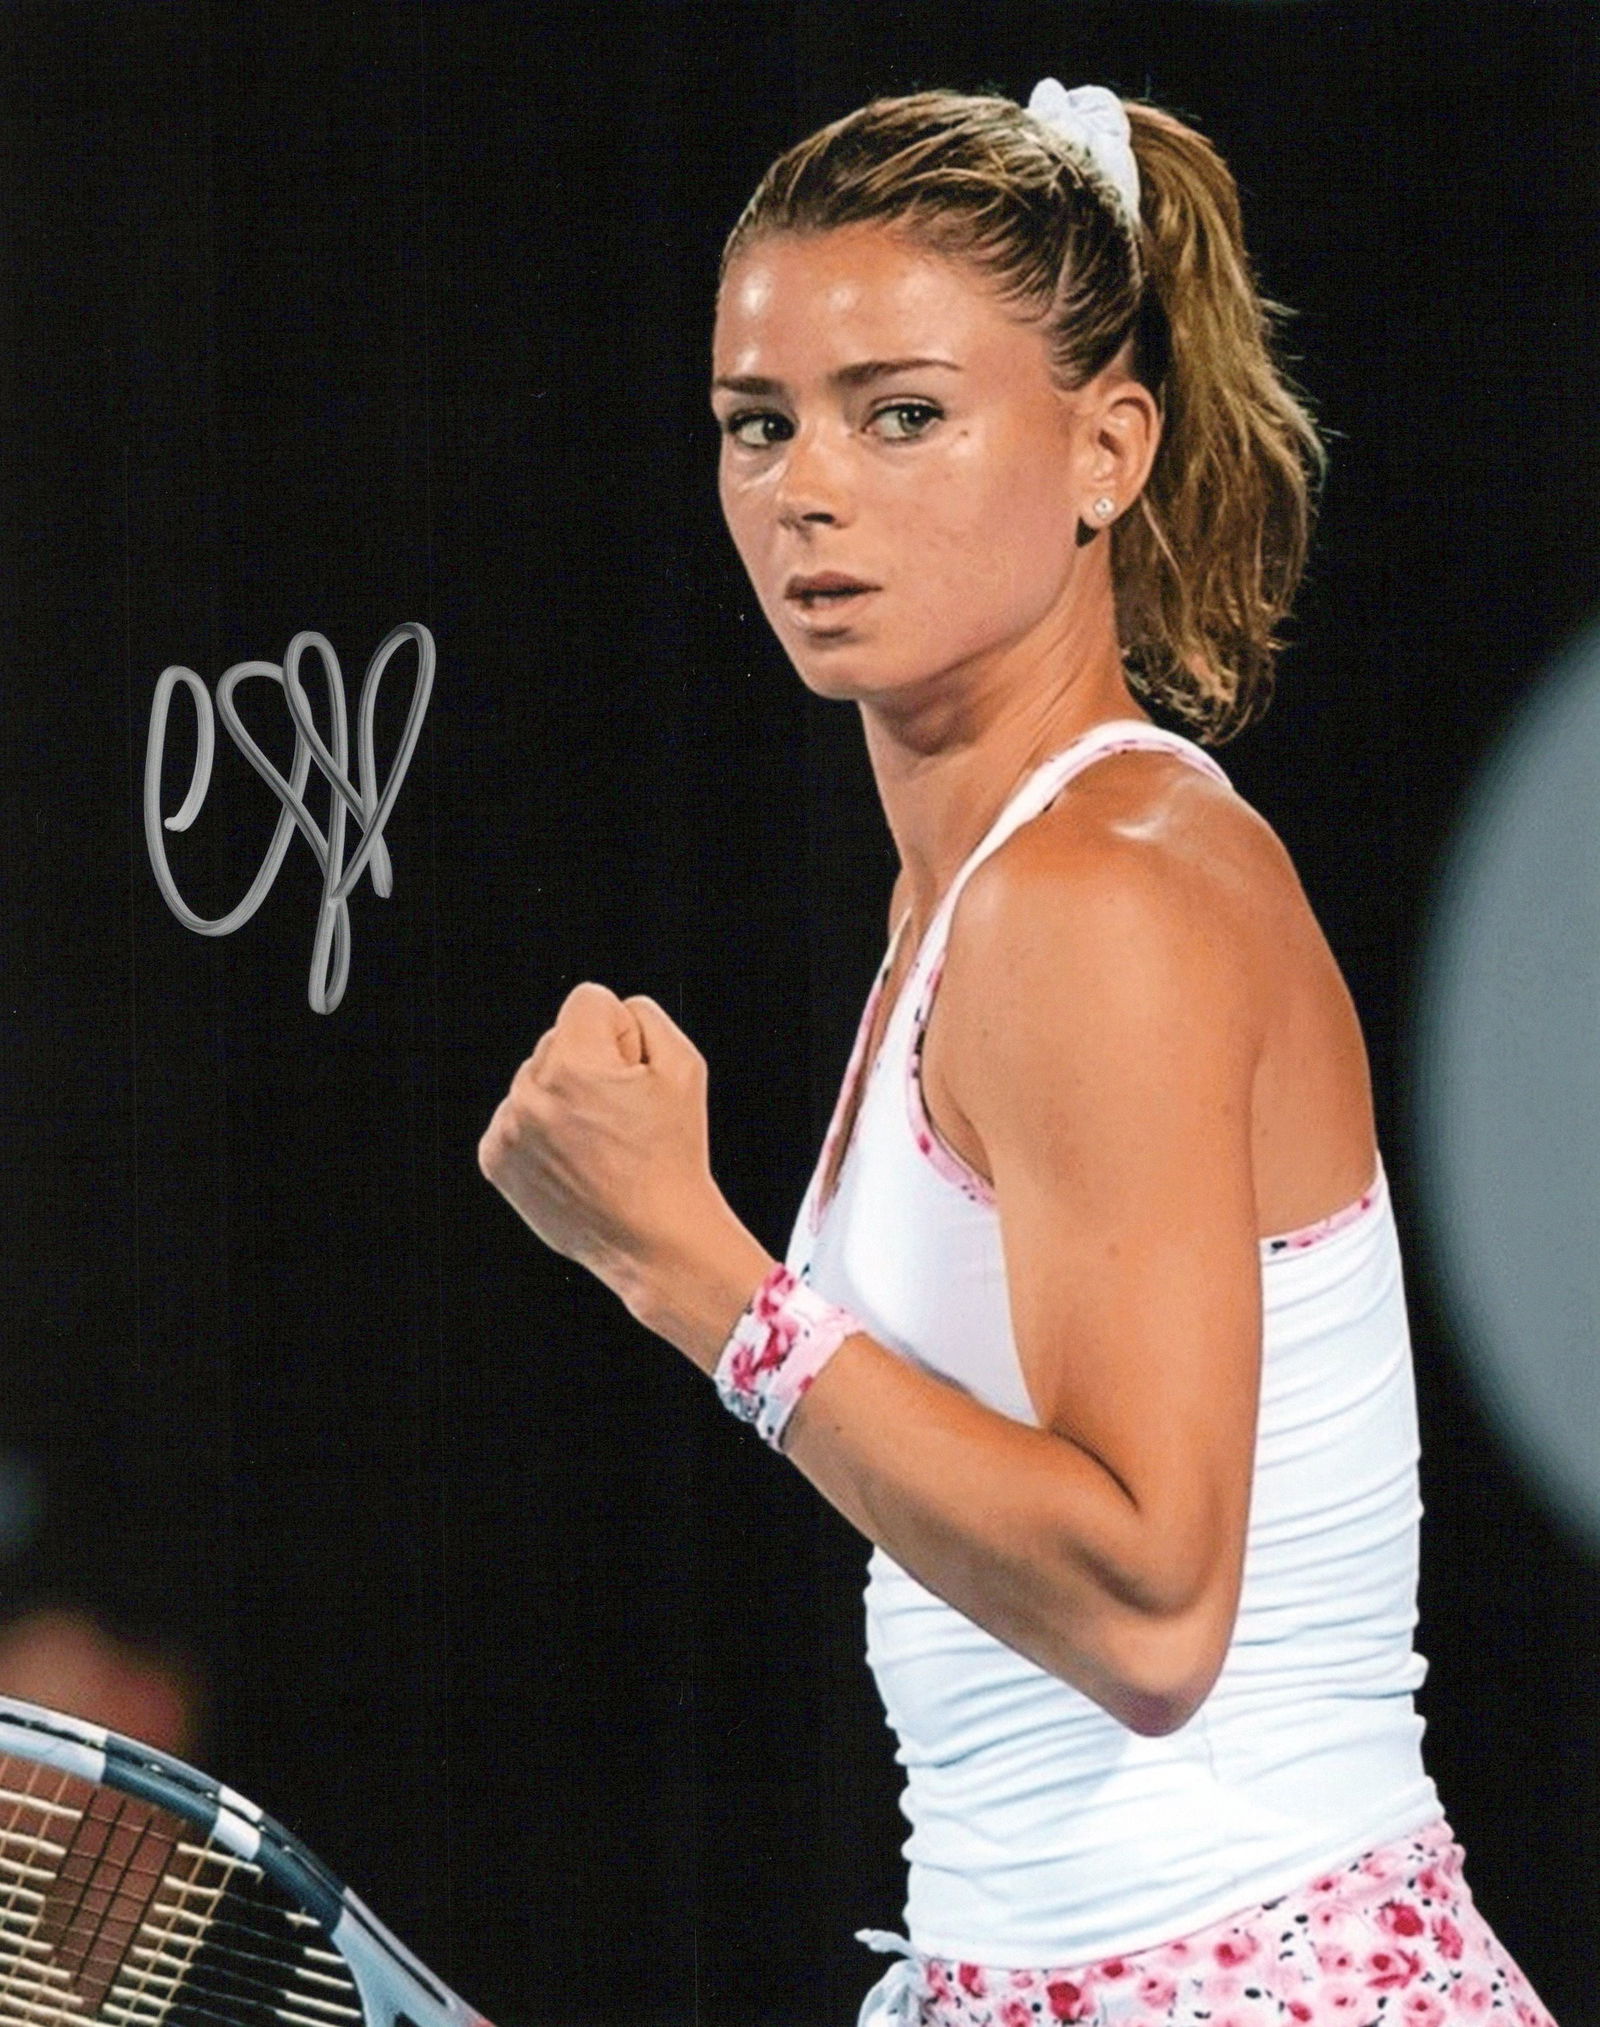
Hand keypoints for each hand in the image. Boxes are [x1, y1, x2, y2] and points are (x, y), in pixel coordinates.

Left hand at [478, 983, 773, 1362]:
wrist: (653, 1239)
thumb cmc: (673, 1154)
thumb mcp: (685, 1066)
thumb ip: (644, 1016)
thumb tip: (609, 1014)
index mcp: (574, 1063)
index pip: (588, 999)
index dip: (622, 1032)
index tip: (634, 1075)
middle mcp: (530, 1091)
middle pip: (558, 1040)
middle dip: (590, 1064)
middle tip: (622, 1118)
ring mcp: (507, 1128)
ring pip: (536, 1080)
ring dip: (562, 1098)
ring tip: (599, 1144)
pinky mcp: (494, 1160)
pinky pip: (516, 1117)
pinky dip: (541, 1132)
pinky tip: (574, 1160)